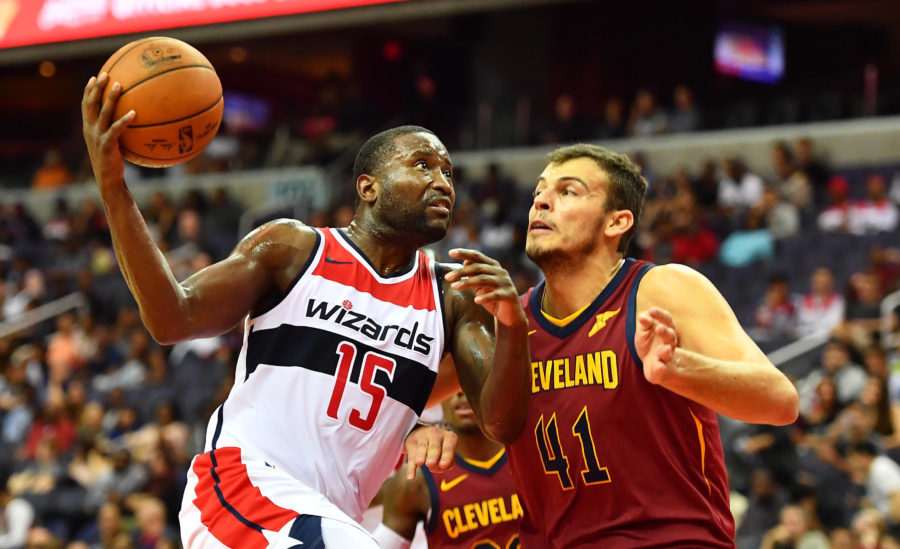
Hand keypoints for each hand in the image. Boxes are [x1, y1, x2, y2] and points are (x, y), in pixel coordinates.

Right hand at [81, 72, 134, 187]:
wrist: (107, 179)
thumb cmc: (112, 162)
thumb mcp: (110, 144)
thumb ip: (115, 131)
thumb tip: (131, 119)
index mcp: (89, 128)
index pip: (86, 105)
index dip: (89, 90)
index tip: (94, 77)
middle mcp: (90, 130)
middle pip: (91, 104)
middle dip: (97, 88)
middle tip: (106, 74)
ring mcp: (97, 137)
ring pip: (103, 113)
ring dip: (111, 97)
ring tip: (119, 85)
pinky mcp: (107, 145)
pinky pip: (116, 129)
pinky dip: (124, 120)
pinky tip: (134, 112)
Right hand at [402, 424, 456, 480]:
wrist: (424, 434)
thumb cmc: (441, 448)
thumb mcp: (448, 453)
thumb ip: (448, 462)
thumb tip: (440, 468)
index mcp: (449, 437)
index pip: (449, 448)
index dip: (446, 457)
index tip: (443, 465)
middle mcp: (436, 434)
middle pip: (435, 447)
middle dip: (433, 455)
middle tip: (430, 464)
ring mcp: (423, 436)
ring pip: (422, 448)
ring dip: (420, 455)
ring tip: (420, 463)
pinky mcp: (411, 442)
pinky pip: (411, 456)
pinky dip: (411, 468)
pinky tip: (410, 478)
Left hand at [444, 249, 526, 327]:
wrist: (510, 314)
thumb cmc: (493, 298)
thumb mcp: (481, 285)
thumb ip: (474, 275)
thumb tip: (464, 263)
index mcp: (493, 266)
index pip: (477, 256)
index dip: (464, 253)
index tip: (450, 252)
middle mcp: (500, 271)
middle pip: (478, 267)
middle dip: (461, 272)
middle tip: (447, 277)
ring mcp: (505, 282)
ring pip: (484, 279)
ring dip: (467, 282)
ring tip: (454, 287)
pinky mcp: (509, 295)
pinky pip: (495, 295)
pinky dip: (485, 297)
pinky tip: (476, 300)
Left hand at [635, 307, 677, 384]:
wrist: (651, 363)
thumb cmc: (648, 343)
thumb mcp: (643, 331)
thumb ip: (644, 323)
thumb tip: (643, 316)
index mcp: (665, 329)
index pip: (666, 319)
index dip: (659, 315)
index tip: (651, 311)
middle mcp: (669, 341)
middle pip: (670, 335)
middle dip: (665, 331)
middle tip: (659, 327)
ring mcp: (667, 355)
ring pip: (669, 352)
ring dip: (666, 350)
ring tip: (665, 349)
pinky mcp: (662, 368)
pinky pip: (663, 368)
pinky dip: (661, 367)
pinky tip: (659, 366)